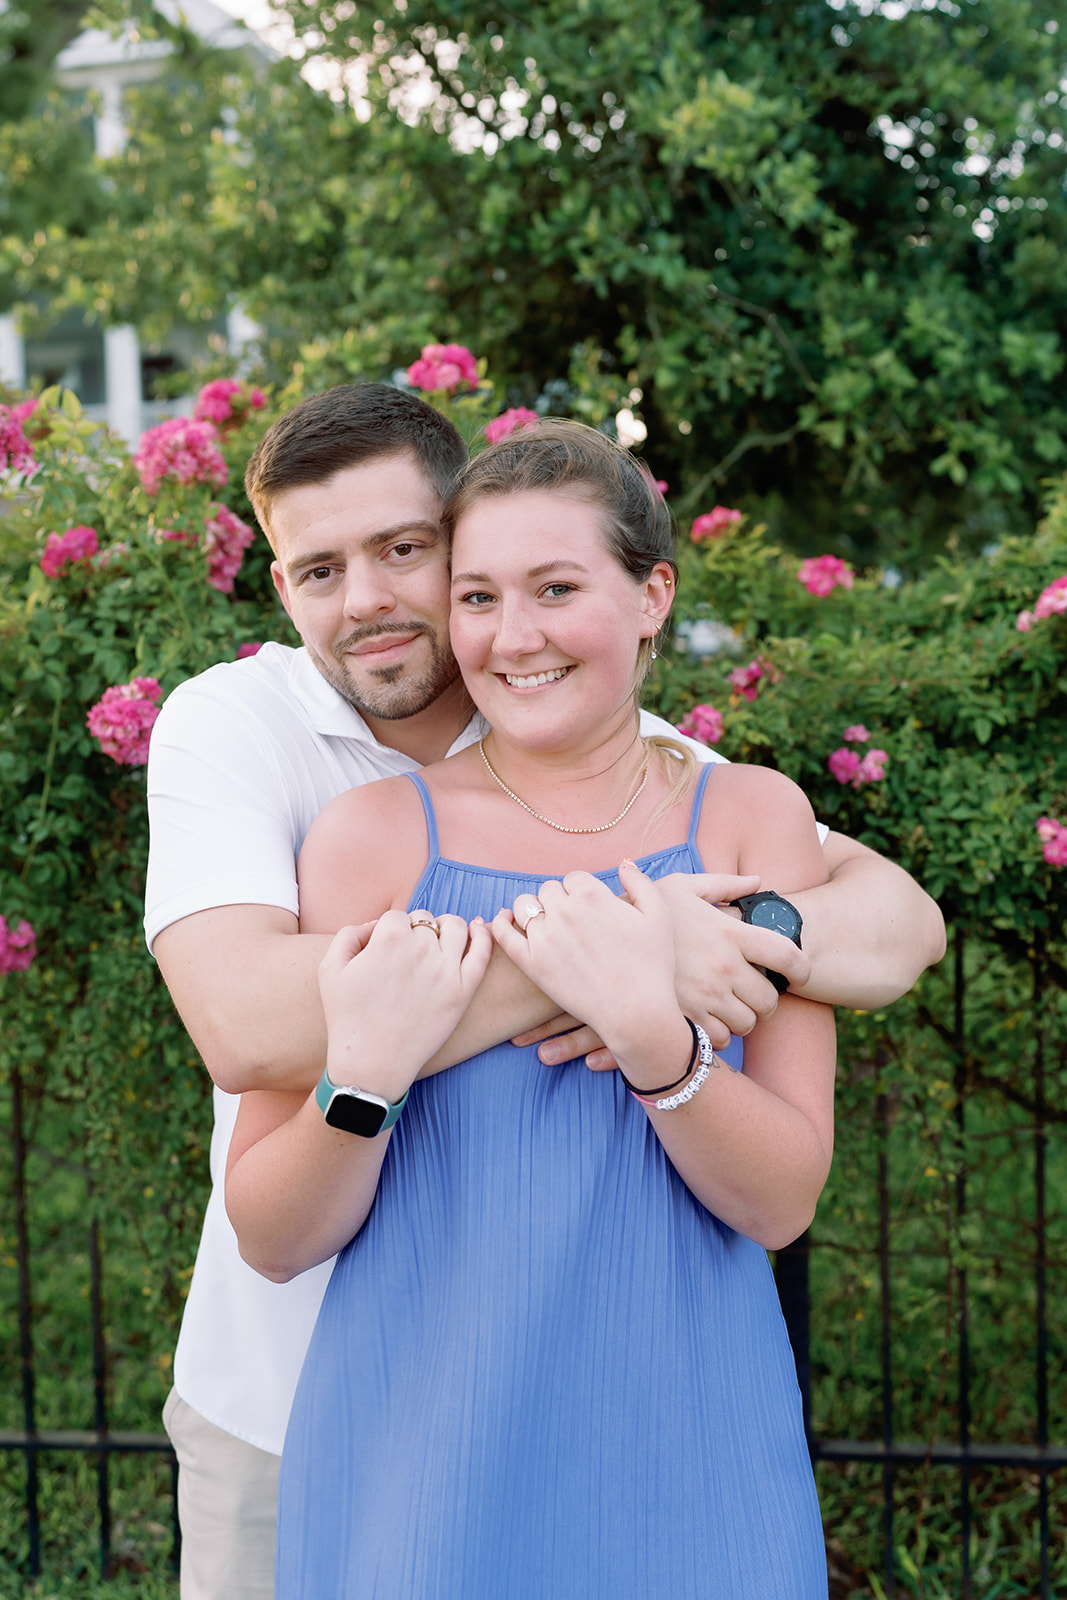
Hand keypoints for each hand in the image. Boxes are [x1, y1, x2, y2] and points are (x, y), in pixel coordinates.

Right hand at [319, 911, 492, 1099]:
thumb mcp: (329, 968)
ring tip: (440, 941)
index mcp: (388, 938)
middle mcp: (421, 948)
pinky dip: (483, 936)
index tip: (384, 953)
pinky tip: (478, 930)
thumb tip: (376, 924)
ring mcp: (446, 969)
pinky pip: (482, 952)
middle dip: (414, 932)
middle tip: (406, 957)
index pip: (396, 917)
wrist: (370, 1062)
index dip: (388, 932)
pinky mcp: (463, 990)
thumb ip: (349, 934)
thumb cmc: (346, 1017)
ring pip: (457, 927)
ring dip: (447, 927)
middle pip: (425, 921)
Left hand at [492, 863, 687, 1072]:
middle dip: (559, 900)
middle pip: (549, 890)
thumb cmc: (651, 965)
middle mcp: (564, 911)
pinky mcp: (531, 963)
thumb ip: (640, 883)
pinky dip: (500, 923)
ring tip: (545, 923)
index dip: (581, 891)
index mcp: (591, 895)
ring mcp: (544, 937)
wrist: (636, 1011)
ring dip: (533, 910)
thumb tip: (622, 864)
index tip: (589, 908)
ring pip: (524, 906)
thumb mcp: (659, 916)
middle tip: (572, 921)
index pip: (573, 878)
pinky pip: (504, 934)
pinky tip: (505, 921)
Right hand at [653, 873, 811, 1046]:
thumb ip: (723, 884)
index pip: (788, 955)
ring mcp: (706, 996)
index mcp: (729, 932)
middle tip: (752, 994)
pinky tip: (707, 1020)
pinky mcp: (686, 1019)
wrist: (599, 943)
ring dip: (743, 1019)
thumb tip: (758, 882)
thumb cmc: (640, 910)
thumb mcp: (681, 886)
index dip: (802, 969)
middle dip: (766, 1000)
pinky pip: (721, 1040)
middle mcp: (724, 966)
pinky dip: (719, 1035)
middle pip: (770, 999)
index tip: (799, 974)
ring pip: (748, 1023)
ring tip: (727, 1007)